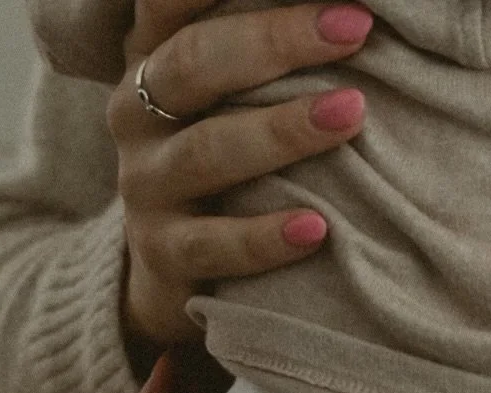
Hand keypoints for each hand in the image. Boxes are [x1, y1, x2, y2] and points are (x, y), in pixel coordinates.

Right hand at [111, 1, 376, 352]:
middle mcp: (136, 111)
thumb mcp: (229, 94)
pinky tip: (316, 228)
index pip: (172, 1)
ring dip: (282, 131)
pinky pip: (213, 245)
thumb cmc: (224, 155)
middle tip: (355, 27)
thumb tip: (353, 14)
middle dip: (276, 40)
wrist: (170, 269)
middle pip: (195, 62)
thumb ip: (264, 54)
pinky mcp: (163, 253)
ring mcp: (146, 184)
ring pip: (206, 151)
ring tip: (351, 114)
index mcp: (153, 55)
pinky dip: (264, 237)